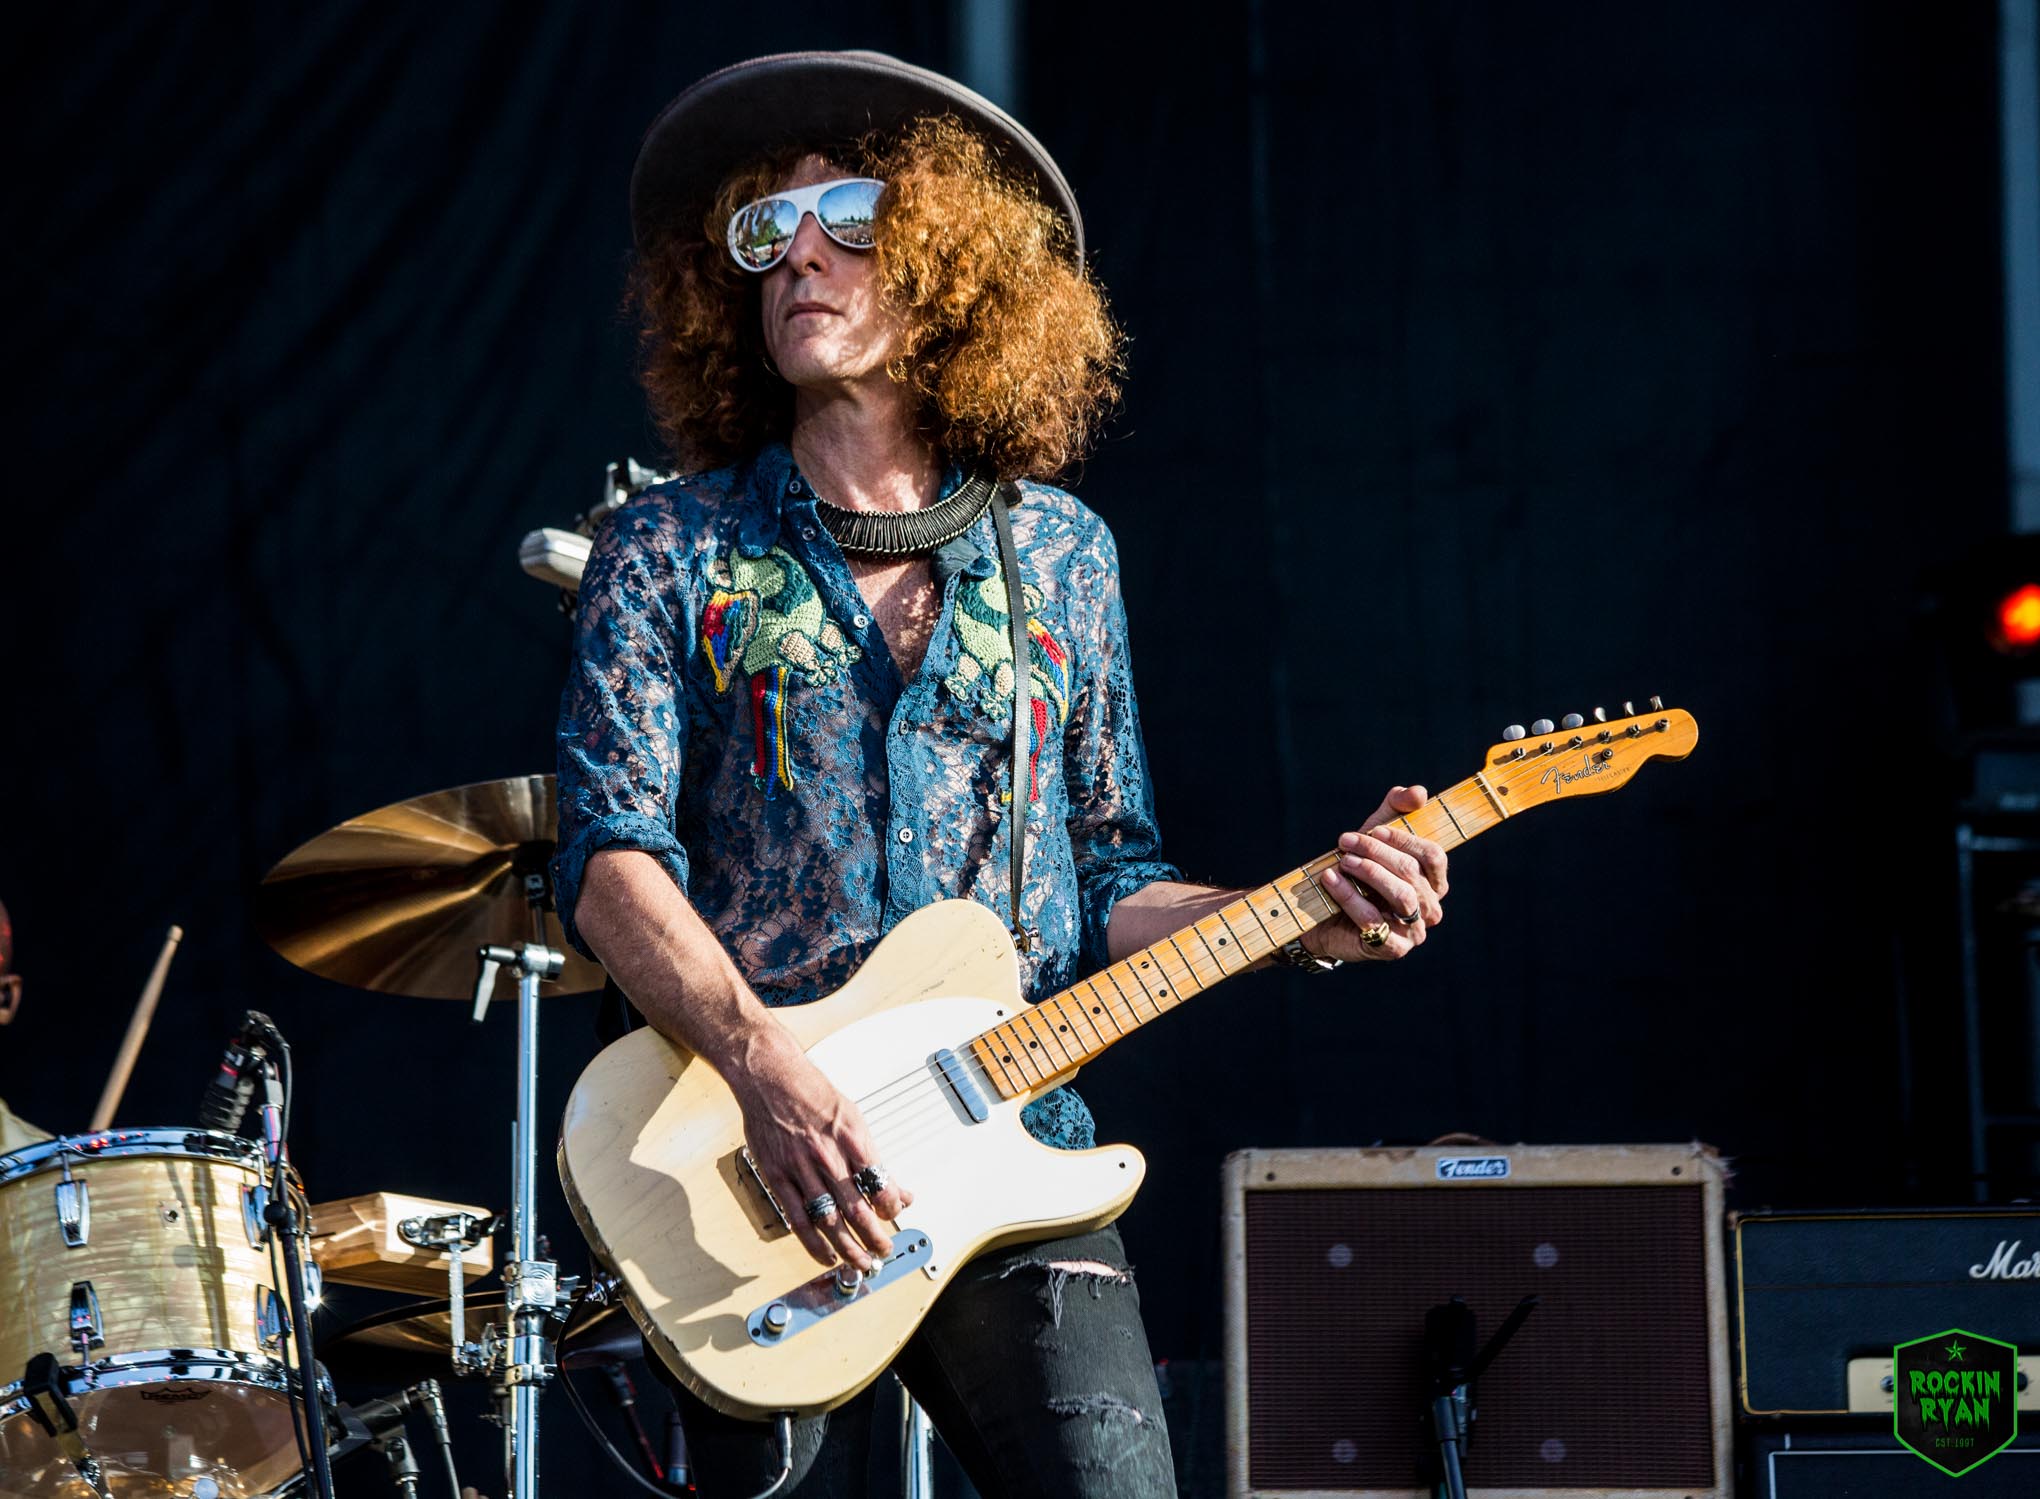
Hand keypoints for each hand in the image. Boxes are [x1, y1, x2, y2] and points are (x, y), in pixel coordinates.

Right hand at [727, 1025, 914, 1269]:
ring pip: (829, 1220)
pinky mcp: (777, 1176)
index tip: (896, 1214)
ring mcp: (800, 1169)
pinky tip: (826, 1256)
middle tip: (884, 1251)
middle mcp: (827, 1156)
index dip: (892, 1207)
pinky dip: (813, 1243)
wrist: (770, 1078)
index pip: (880, 1184)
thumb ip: (873, 1157)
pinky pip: (798, 1218)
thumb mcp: (853, 1118)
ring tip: (861, 1263)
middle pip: (857, 1209)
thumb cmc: (813, 1095)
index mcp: (851, 1138)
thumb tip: (899, 1188)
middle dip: (875, 1237)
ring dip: (848, 1247)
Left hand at [1308, 784, 1449, 961]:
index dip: (1405, 839)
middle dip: (1376, 852)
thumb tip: (1418, 792)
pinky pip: (1375, 921)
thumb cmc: (1356, 871)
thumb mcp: (1374, 835)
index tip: (1375, 830)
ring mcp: (1414, 931)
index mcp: (1434, 881)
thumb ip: (1395, 809)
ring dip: (1368, 872)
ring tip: (1342, 860)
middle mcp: (1430, 907)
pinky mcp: (1392, 948)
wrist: (1323, 913)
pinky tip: (1331, 880)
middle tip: (1345, 841)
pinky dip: (1350, 897)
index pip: (1433, 855)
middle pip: (1412, 872)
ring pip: (1400, 896)